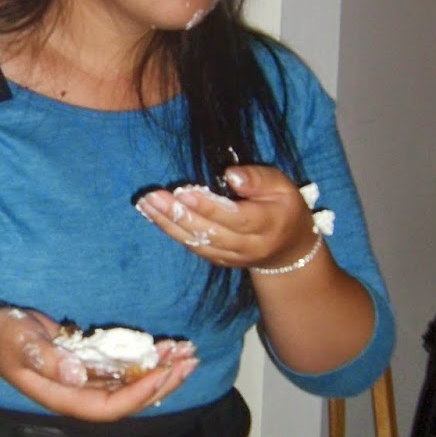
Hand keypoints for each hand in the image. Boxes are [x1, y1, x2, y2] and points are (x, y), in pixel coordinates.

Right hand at [0, 304, 197, 421]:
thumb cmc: (2, 338)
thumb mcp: (19, 344)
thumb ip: (45, 359)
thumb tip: (77, 374)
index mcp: (64, 397)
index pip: (110, 407)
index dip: (138, 394)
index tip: (162, 372)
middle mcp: (81, 393)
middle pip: (130, 399)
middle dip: (162, 382)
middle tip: (190, 360)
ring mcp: (87, 379)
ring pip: (132, 382)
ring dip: (161, 368)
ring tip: (187, 351)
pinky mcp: (91, 363)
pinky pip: (125, 366)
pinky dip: (146, 356)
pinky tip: (166, 344)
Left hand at [135, 165, 319, 272]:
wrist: (289, 250)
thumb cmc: (284, 207)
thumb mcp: (283, 185)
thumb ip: (259, 179)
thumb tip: (231, 174)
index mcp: (268, 224)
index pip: (234, 218)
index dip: (208, 207)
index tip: (183, 191)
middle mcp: (249, 246)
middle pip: (210, 233)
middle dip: (178, 215)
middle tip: (152, 197)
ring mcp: (233, 258)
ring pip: (198, 243)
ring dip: (168, 225)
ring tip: (146, 204)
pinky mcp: (220, 261)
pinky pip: (195, 249)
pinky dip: (173, 233)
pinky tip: (155, 217)